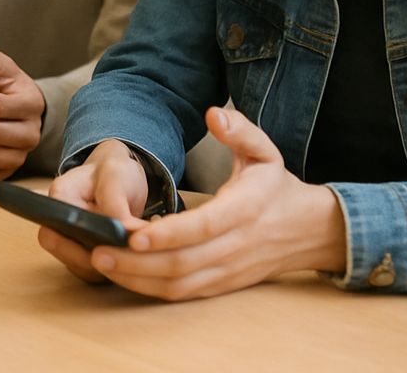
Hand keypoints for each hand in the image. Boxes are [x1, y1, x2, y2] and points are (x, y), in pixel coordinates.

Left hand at [53, 107, 345, 300]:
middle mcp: (235, 246)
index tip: (134, 235)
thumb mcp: (265, 150)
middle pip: (183, 263)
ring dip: (138, 279)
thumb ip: (241, 130)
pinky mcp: (222, 285)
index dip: (168, 234)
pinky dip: (152, 289)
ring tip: (100, 263)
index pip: (203, 227)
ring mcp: (228, 270)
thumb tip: (215, 113)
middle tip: (97, 252)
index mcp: (245, 209)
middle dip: (138, 262)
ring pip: (180, 284)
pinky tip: (123, 277)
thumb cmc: (276, 185)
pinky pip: (184, 294)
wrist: (309, 230)